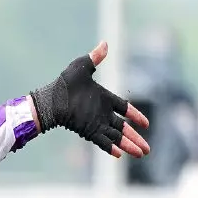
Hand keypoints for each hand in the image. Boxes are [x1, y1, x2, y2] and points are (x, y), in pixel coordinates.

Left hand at [31, 41, 150, 158]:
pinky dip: (110, 147)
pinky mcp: (87, 131)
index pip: (125, 109)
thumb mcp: (81, 67)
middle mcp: (102, 114)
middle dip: (136, 138)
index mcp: (105, 99)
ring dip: (129, 145)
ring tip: (141, 154)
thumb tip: (105, 43)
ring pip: (116, 137)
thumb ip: (95, 58)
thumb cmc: (64, 84)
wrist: (50, 99)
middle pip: (124, 128)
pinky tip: (120, 155)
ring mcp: (96, 124)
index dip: (136, 116)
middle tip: (147, 149)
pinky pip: (102, 141)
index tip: (146, 124)